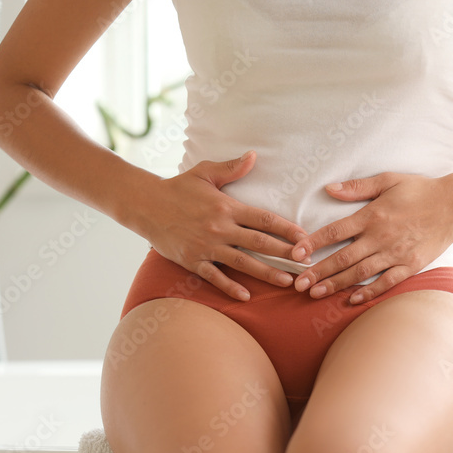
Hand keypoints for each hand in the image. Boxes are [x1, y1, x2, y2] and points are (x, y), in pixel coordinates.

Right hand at [142, 150, 310, 300]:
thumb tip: (254, 155)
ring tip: (287, 282)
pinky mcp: (193, 261)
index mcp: (226, 206)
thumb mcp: (204, 172)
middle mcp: (219, 228)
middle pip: (260, 243)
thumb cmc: (178, 187)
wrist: (145, 205)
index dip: (287, 229)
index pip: (264, 219)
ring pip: (243, 263)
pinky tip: (246, 296)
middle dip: (286, 254)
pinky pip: (215, 277)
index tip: (305, 238)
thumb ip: (231, 167)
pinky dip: (230, 288)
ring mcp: (206, 247)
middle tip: (307, 263)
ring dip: (267, 273)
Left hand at [289, 171, 452, 303]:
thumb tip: (329, 189)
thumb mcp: (388, 180)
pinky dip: (368, 292)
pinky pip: (386, 282)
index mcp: (372, 215)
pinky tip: (351, 300)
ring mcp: (396, 253)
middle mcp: (381, 237)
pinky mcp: (410, 265)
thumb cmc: (420, 191)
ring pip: (360, 273)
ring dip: (335, 284)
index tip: (296, 253)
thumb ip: (357, 187)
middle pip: (343, 258)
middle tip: (298, 284)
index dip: (313, 243)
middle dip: (318, 272)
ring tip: (315, 294)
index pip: (335, 231)